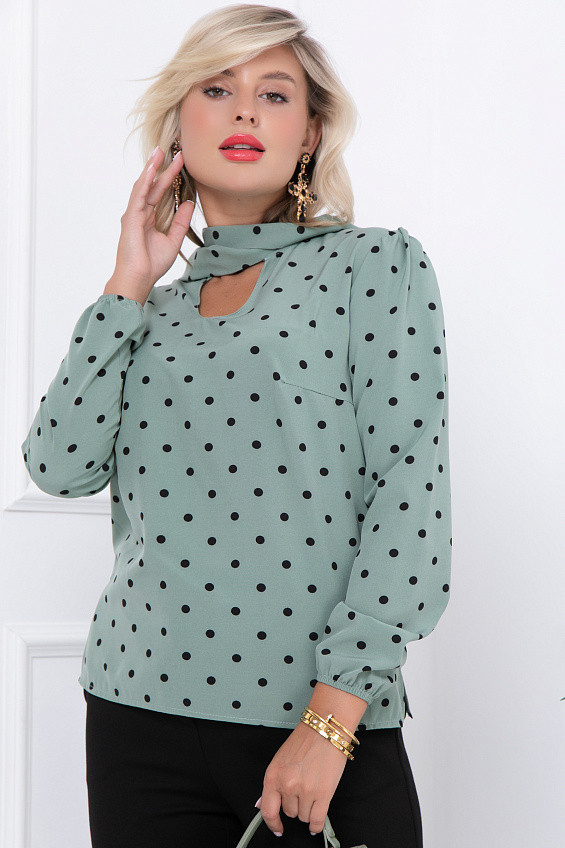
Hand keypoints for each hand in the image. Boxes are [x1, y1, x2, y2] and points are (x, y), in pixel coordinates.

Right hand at [109, 146, 194, 304]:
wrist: (139, 278)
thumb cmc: (151, 264)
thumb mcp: (173, 239)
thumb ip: (181, 221)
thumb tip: (189, 202)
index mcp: (149, 217)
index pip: (161, 192)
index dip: (171, 178)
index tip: (182, 163)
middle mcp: (140, 213)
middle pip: (154, 186)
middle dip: (164, 168)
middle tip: (177, 152)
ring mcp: (134, 214)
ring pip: (144, 186)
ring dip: (152, 168)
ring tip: (161, 152)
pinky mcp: (130, 218)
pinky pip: (138, 195)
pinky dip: (145, 181)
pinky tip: (152, 169)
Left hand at [256, 720, 347, 836]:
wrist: (325, 729)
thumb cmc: (305, 740)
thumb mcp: (280, 759)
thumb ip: (272, 783)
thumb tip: (262, 804)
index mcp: (273, 775)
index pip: (267, 810)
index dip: (272, 823)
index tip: (277, 828)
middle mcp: (287, 784)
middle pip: (289, 813)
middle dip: (296, 805)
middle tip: (303, 789)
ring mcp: (305, 790)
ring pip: (304, 816)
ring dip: (309, 809)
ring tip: (314, 790)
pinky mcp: (323, 793)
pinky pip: (317, 820)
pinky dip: (317, 825)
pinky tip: (317, 822)